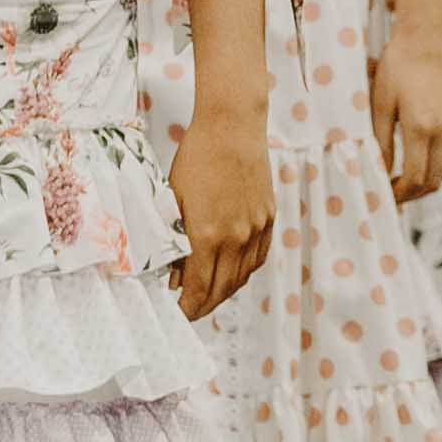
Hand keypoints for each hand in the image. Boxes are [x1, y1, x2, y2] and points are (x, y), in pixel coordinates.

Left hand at [165, 103, 274, 320]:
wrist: (232, 128)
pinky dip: (243, 272)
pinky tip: (231, 271)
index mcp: (207, 235)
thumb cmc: (196, 159)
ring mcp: (256, 230)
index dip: (187, 306)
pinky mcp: (268, 219)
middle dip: (204, 305)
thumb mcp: (173, 201)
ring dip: (224, 291)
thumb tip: (172, 274)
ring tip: (208, 294)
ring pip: (242, 277)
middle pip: (222, 289)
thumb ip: (173, 242)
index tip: (177, 312)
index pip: (198, 288)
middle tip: (190, 309)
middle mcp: (236, 238)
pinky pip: (257, 258)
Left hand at [371, 18, 441, 203]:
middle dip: (413, 193)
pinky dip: (440, 165)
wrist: (426, 38)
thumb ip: (380, 140)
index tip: (386, 195)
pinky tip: (423, 159)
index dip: (400, 193)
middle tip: (393, 193)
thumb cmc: (397, 66)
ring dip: (428, 181)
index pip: (415, 177)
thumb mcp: (380, 103)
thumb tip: (380, 170)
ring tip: (406, 179)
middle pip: (434, 180)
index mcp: (420, 127)